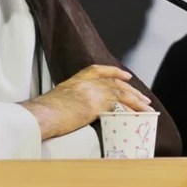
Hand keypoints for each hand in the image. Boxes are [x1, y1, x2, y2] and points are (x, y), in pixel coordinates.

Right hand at [19, 64, 153, 139]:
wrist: (39, 116)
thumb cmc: (42, 114)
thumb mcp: (56, 101)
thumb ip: (69, 101)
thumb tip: (74, 111)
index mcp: (74, 81)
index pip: (97, 70)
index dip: (114, 72)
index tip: (126, 76)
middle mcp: (85, 84)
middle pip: (114, 83)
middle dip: (132, 90)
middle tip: (144, 98)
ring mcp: (90, 93)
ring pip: (120, 94)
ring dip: (137, 102)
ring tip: (148, 109)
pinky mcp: (94, 105)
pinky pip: (118, 107)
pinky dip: (131, 111)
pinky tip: (138, 117)